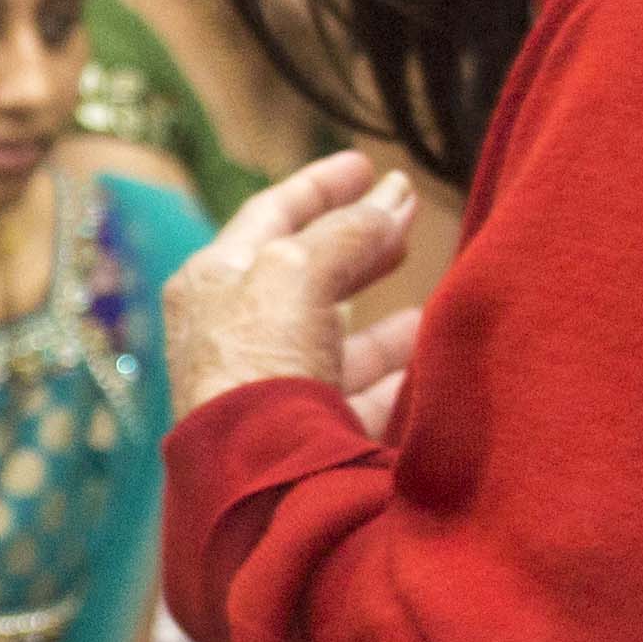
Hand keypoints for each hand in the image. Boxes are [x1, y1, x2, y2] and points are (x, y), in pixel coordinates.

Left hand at [165, 149, 421, 420]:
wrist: (256, 477)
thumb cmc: (257, 361)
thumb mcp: (298, 271)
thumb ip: (347, 232)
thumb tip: (392, 200)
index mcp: (212, 283)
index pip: (270, 215)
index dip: (321, 186)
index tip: (367, 164)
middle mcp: (233, 335)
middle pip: (306, 277)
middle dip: (360, 246)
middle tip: (409, 219)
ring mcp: (269, 389)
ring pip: (335, 342)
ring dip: (384, 321)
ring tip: (429, 299)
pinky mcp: (305, 436)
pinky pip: (358, 395)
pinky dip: (395, 374)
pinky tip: (429, 357)